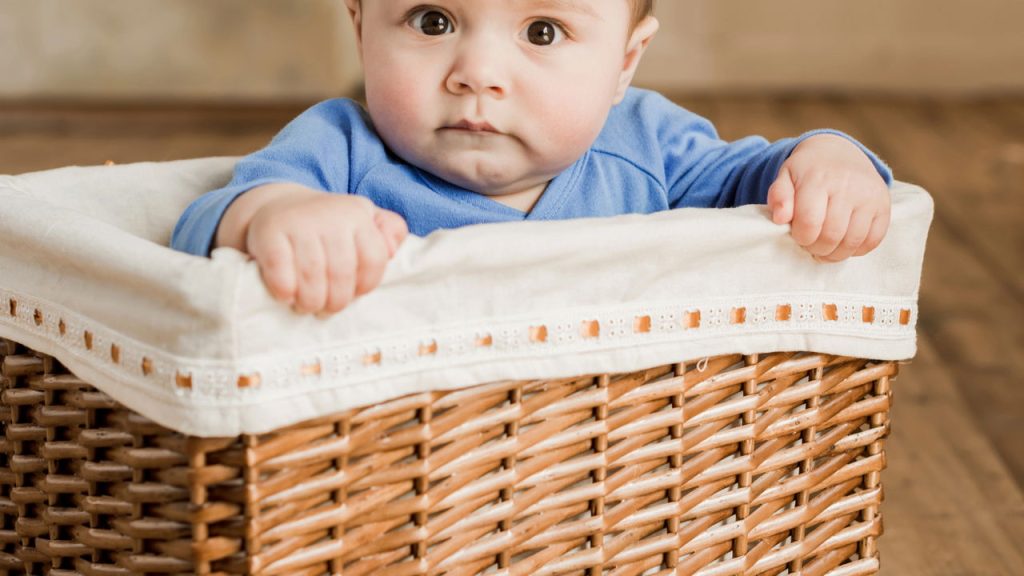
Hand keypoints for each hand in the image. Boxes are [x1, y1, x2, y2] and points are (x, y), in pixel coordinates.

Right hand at [243, 187, 407, 314]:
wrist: (279, 206)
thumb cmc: (329, 224)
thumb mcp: (365, 218)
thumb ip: (390, 230)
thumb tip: (392, 251)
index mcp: (357, 214)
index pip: (374, 260)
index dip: (364, 286)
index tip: (353, 295)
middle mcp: (330, 214)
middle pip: (342, 274)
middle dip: (336, 301)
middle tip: (326, 310)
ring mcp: (299, 222)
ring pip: (312, 276)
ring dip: (311, 301)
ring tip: (307, 307)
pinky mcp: (269, 233)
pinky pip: (281, 274)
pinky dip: (285, 292)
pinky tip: (286, 296)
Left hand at [766, 134, 890, 261]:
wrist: (838, 152)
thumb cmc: (807, 172)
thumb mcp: (785, 177)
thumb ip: (778, 197)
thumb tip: (780, 218)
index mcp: (818, 178)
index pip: (809, 223)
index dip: (801, 237)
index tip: (798, 235)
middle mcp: (847, 185)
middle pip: (831, 236)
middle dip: (817, 248)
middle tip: (811, 245)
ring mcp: (869, 195)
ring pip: (852, 242)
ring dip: (836, 254)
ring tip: (825, 248)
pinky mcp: (884, 204)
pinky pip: (873, 240)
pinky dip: (857, 250)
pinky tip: (844, 243)